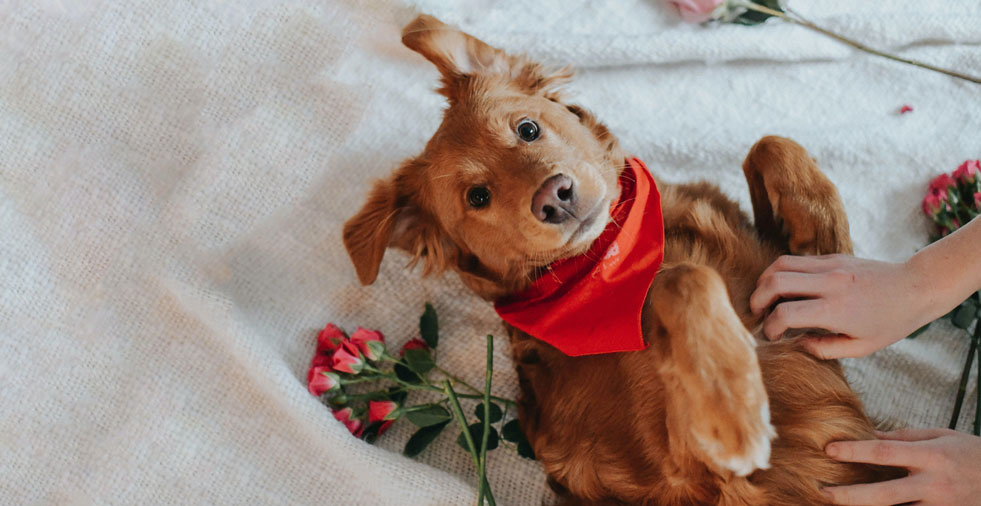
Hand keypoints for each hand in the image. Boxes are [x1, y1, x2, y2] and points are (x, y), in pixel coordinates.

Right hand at [750, 254, 926, 358]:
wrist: (916, 287)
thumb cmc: (891, 322)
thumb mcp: (861, 348)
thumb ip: (824, 349)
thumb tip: (796, 343)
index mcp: (837, 309)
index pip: (785, 313)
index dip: (770, 326)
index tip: (772, 336)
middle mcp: (831, 282)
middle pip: (775, 281)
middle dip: (757, 299)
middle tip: (757, 314)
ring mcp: (830, 265)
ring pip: (780, 264)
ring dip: (765, 281)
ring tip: (766, 298)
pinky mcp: (832, 256)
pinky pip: (797, 261)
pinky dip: (783, 274)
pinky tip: (786, 289)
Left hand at [822, 428, 980, 505]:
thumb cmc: (971, 454)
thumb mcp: (942, 436)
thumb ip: (904, 437)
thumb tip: (869, 436)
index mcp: (931, 456)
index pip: (884, 453)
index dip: (854, 452)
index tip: (829, 450)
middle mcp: (933, 485)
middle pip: (883, 494)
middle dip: (849, 495)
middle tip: (822, 491)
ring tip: (838, 504)